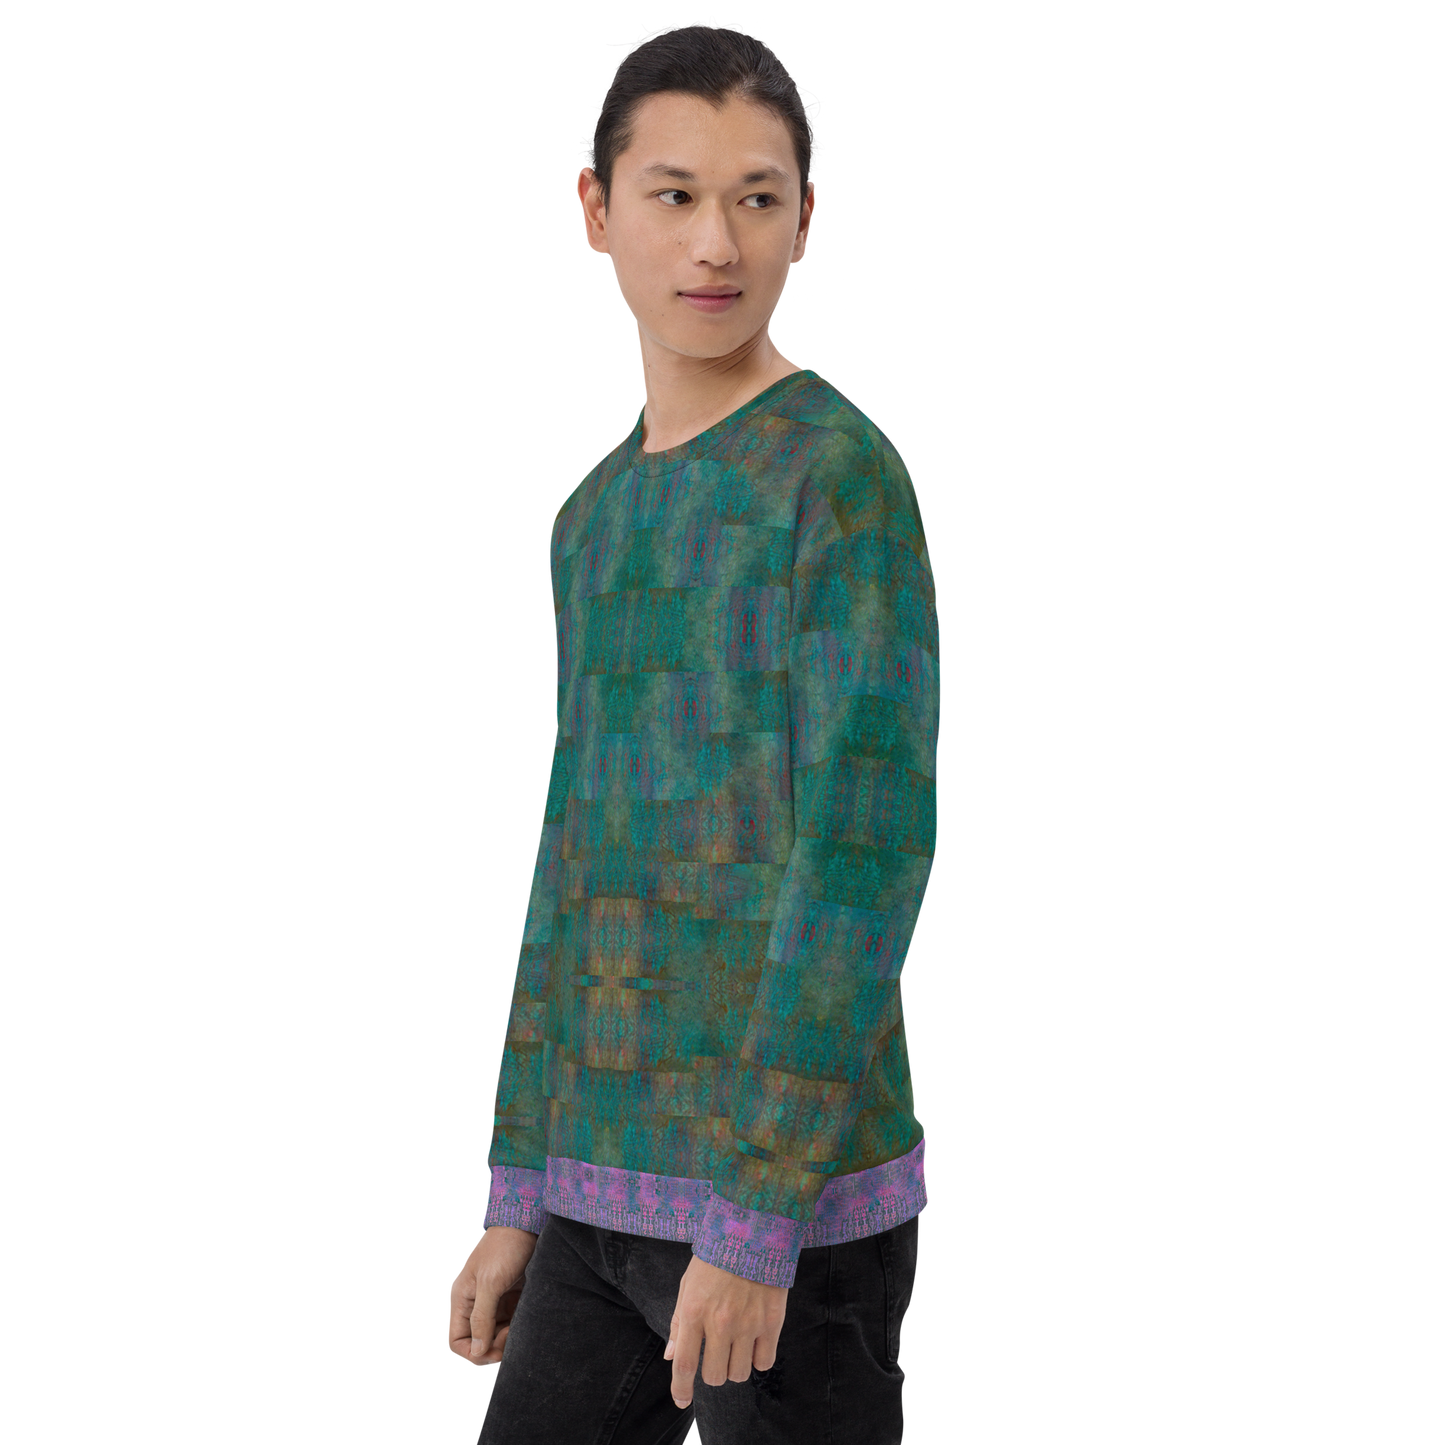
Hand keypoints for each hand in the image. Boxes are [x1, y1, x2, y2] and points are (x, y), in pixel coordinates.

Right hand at [446, 1226, 538, 1368]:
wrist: (527, 1222)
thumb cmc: (505, 1247)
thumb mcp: (491, 1282)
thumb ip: (481, 1318)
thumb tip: (477, 1351)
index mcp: (460, 1298)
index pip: (455, 1341)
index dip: (471, 1354)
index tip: (494, 1354)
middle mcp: (472, 1302)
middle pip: (475, 1341)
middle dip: (491, 1347)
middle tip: (511, 1339)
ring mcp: (490, 1300)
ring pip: (492, 1335)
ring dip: (505, 1339)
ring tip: (520, 1328)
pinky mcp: (507, 1297)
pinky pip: (507, 1324)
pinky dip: (515, 1328)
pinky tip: (525, 1321)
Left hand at [663, 1253, 788, 1409]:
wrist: (754, 1229)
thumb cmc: (716, 1257)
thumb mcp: (688, 1284)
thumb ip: (679, 1322)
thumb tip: (670, 1356)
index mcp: (694, 1311)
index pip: (684, 1365)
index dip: (681, 1389)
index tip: (682, 1400)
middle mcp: (720, 1322)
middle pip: (714, 1376)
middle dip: (712, 1371)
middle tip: (716, 1353)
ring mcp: (748, 1323)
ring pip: (739, 1373)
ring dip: (735, 1366)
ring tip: (736, 1344)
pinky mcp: (772, 1321)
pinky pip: (764, 1362)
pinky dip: (758, 1358)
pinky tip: (755, 1341)